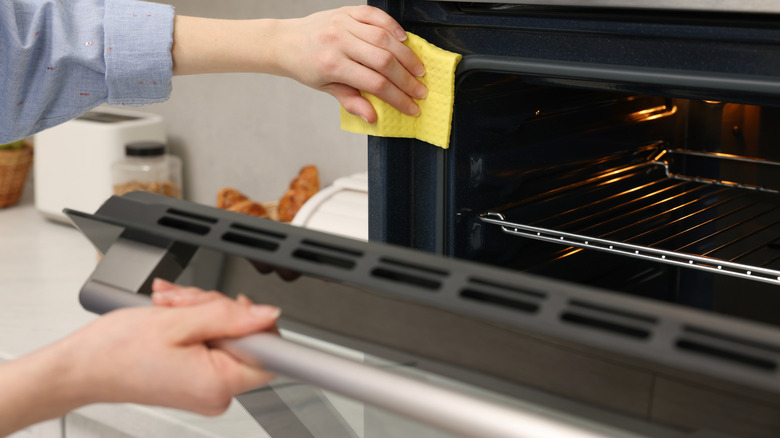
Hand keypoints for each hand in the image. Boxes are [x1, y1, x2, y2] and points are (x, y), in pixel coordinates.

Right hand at [67, 286, 278, 415]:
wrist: (80, 367)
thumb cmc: (116, 351)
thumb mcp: (179, 320)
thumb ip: (230, 316)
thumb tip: (269, 314)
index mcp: (218, 384)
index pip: (270, 354)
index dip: (257, 323)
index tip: (235, 308)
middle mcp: (217, 394)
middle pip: (245, 338)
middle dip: (216, 309)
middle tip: (185, 302)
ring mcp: (206, 388)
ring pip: (225, 335)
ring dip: (199, 311)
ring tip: (168, 307)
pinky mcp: (196, 380)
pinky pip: (210, 344)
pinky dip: (191, 323)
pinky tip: (169, 315)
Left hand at [273, 6, 427, 123]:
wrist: (285, 41)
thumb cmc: (307, 67)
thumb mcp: (326, 88)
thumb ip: (351, 101)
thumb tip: (374, 118)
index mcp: (332, 65)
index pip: (375, 84)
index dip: (398, 98)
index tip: (412, 107)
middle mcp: (339, 41)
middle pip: (384, 61)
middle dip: (407, 79)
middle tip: (421, 90)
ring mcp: (343, 23)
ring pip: (384, 38)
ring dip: (406, 55)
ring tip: (418, 69)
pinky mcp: (346, 10)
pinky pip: (375, 15)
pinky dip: (392, 26)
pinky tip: (403, 39)